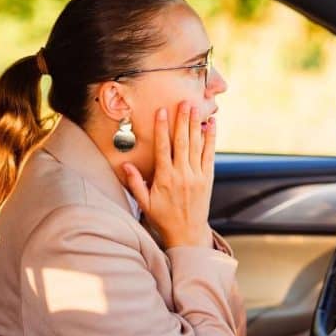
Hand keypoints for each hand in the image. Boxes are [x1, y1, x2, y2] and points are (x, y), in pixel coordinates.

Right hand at [123, 101, 215, 248]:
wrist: (187, 233)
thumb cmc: (163, 218)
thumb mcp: (145, 203)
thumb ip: (135, 183)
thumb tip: (124, 165)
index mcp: (165, 178)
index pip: (163, 147)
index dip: (163, 128)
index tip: (162, 111)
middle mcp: (182, 174)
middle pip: (182, 141)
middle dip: (183, 120)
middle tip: (184, 102)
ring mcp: (196, 175)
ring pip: (196, 145)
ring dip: (196, 125)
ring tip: (196, 108)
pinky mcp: (207, 178)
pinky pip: (209, 154)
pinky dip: (210, 138)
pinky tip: (211, 125)